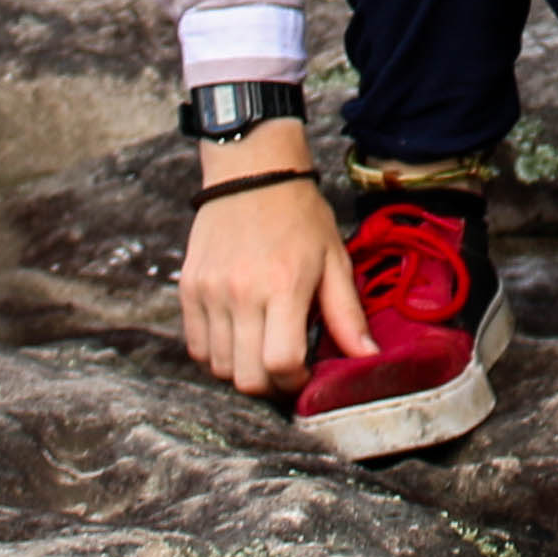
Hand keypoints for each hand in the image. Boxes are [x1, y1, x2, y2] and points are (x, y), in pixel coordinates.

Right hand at [176, 148, 365, 400]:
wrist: (252, 171)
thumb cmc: (300, 215)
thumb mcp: (335, 259)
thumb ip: (347, 314)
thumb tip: (368, 358)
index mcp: (284, 286)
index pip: (281, 364)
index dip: (296, 382)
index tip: (306, 373)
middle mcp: (241, 293)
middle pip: (246, 377)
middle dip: (270, 385)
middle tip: (285, 369)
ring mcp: (210, 291)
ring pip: (219, 367)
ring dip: (242, 370)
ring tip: (262, 349)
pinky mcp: (189, 288)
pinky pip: (196, 346)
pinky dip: (216, 354)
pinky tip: (238, 337)